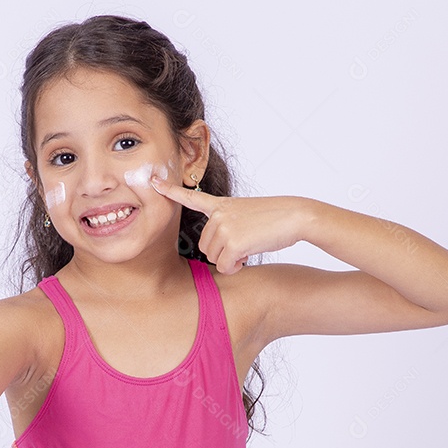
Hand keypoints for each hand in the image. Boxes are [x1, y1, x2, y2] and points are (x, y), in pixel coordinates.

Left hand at [150, 175, 307, 273]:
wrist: (295, 216)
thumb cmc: (275, 218)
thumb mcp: (246, 213)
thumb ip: (226, 225)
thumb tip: (219, 252)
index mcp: (221, 205)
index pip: (190, 197)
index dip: (169, 190)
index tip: (152, 180)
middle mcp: (218, 214)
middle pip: (205, 246)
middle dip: (223, 252)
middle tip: (244, 242)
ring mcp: (224, 227)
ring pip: (214, 257)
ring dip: (231, 259)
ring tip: (250, 244)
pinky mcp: (232, 242)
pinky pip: (225, 266)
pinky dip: (237, 266)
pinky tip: (250, 253)